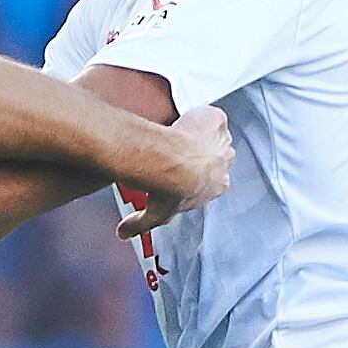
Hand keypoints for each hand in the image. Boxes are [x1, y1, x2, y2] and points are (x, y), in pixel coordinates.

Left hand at [116, 105, 233, 239]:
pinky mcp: (217, 120)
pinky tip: (182, 119)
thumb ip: (140, 223)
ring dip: (198, 132)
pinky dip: (198, 115)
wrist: (172, 163)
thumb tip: (123, 233)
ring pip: (213, 134)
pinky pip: (210, 115)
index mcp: (217, 185)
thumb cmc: (169, 189)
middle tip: (178, 150)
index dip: (197, 173)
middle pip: (216, 155)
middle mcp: (225, 162)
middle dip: (200, 152)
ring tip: (176, 133)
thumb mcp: (156, 213)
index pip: (212, 179)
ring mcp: (223, 140)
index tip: (181, 171)